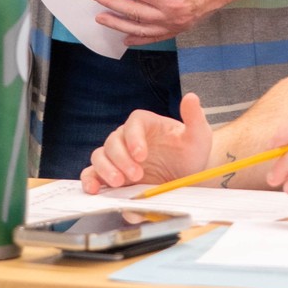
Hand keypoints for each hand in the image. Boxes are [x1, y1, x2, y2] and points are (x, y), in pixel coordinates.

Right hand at [80, 92, 212, 192]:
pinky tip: (94, 191)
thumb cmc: (189, 153)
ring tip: (120, 183)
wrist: (185, 178)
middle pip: (113, 142)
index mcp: (145, 124)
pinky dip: (89, 181)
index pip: (133, 123)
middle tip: (136, 175)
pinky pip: (92, 175)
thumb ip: (194, 118)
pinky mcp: (110, 176)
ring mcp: (117, 158)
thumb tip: (191, 97)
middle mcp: (126, 138)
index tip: (141, 154)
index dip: (134, 138)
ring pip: (100, 156)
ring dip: (105, 170)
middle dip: (122, 159)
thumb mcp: (198, 137)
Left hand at [88, 0, 244, 44]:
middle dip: (110, 2)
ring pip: (141, 28)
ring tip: (100, 17)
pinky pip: (155, 37)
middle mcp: (174, 16)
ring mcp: (178, 25)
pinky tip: (125, 37)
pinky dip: (138, 38)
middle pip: (134, 11)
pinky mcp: (181, 28)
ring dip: (118, 23)